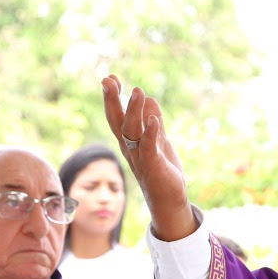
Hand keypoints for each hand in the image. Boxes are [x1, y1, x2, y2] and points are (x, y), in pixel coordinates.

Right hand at [101, 75, 195, 241]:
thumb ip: (154, 122)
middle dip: (113, 101)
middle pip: (118, 122)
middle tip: (109, 80)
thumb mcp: (159, 141)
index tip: (109, 77)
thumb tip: (149, 99)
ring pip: (133, 132)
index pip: (117, 116)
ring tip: (138, 91)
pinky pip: (150, 148)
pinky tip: (154, 119)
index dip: (113, 98)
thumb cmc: (162, 171)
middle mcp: (130, 148)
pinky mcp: (154, 167)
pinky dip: (151, 134)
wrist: (168, 201)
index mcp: (129, 142)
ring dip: (134, 112)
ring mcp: (141, 157)